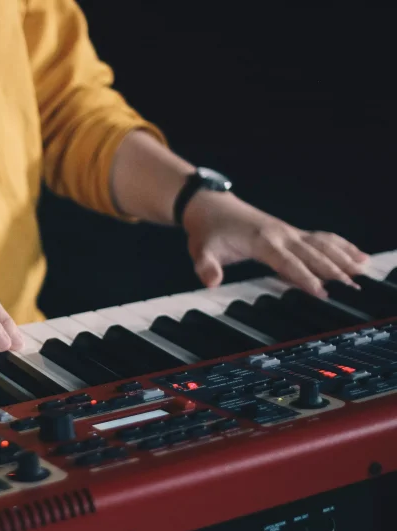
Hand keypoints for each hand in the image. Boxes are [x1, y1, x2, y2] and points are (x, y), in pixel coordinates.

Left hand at [182, 192, 369, 297]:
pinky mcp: (291, 232)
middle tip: (353, 287)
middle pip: (312, 254)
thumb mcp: (201, 250)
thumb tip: (211, 281)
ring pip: (322, 244)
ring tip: (363, 270)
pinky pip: (321, 238)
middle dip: (333, 270)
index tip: (321, 291)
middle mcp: (281, 234)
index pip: (288, 262)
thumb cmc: (208, 230)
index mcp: (262, 240)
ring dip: (343, 256)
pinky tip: (357, 255)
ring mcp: (289, 232)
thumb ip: (206, 266)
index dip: (305, 277)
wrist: (209, 206)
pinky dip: (340, 245)